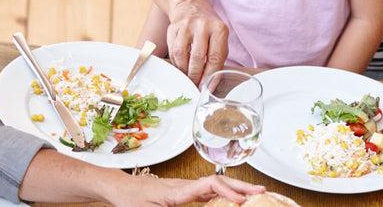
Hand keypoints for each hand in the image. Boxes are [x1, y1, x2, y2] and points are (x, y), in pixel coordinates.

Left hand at [120, 174, 264, 206]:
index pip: (209, 185)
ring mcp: (185, 187)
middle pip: (218, 181)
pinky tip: (231, 199)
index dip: (227, 192)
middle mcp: (184, 185)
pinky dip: (223, 193)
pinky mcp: (183, 191)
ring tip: (254, 194)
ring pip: (215, 184)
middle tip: (262, 191)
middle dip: (241, 186)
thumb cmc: (131, 200)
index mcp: (177, 190)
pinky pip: (208, 190)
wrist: (120, 188)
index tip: (242, 201)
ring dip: (235, 188)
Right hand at [166, 0, 228, 85]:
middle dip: (195, 76)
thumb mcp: (220, 40)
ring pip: (181, 55)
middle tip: (194, 84)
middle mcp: (203, 25)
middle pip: (197, 58)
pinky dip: (176, 62)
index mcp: (219, 29)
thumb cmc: (209, 29)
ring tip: (187, 75)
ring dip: (183, 70)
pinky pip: (172, 51)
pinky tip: (181, 65)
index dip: (209, 76)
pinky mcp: (173, 28)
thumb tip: (208, 85)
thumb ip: (217, 61)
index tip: (205, 88)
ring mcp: (186, 25)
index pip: (215, 58)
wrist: (192, 7)